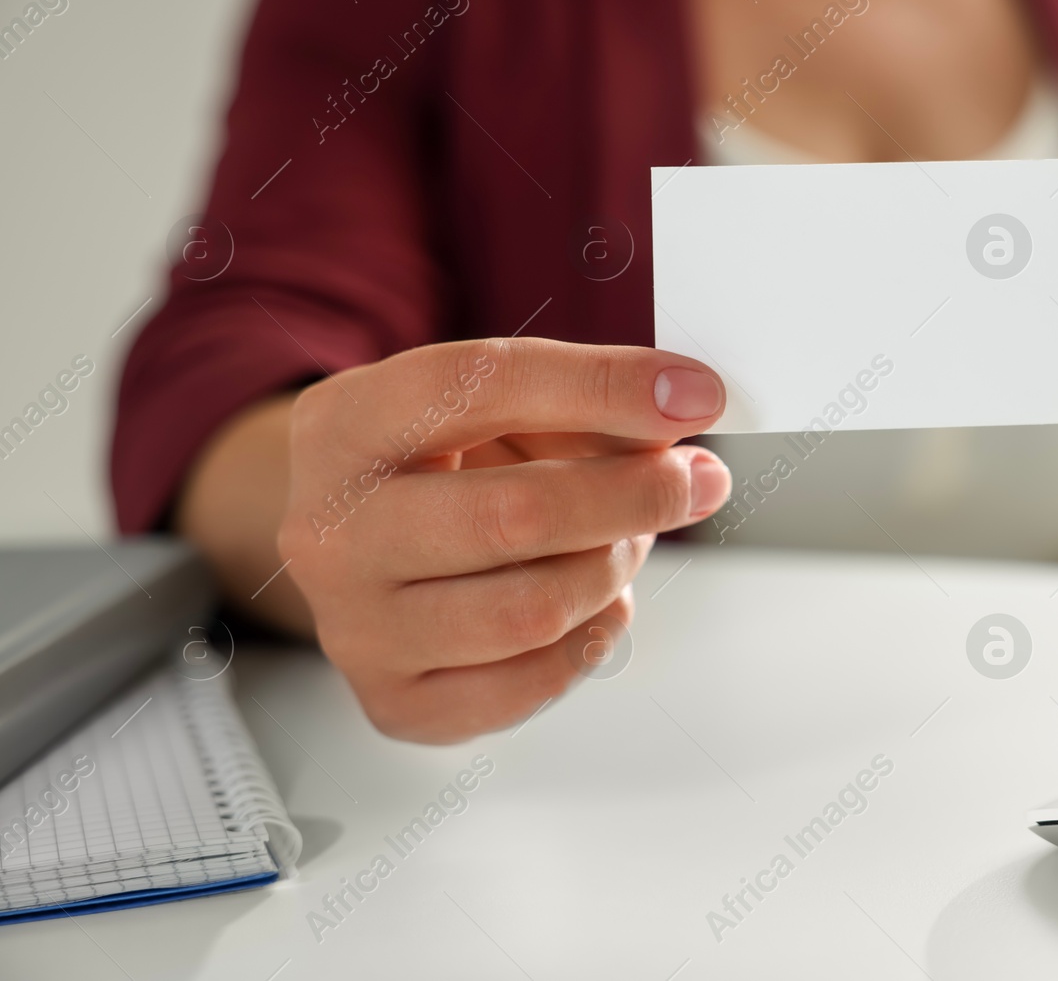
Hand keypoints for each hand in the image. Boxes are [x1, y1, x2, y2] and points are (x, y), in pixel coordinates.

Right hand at [277, 337, 730, 741]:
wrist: (362, 540)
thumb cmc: (442, 462)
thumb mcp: (493, 400)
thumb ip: (583, 398)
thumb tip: (685, 411)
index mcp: (345, 425)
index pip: (478, 387)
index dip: (601, 386)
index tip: (693, 395)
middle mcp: (331, 532)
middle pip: (513, 517)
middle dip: (634, 495)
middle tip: (695, 479)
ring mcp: (356, 629)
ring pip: (533, 611)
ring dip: (613, 567)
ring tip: (628, 537)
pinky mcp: (397, 702)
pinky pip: (535, 682)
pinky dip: (593, 636)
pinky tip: (593, 597)